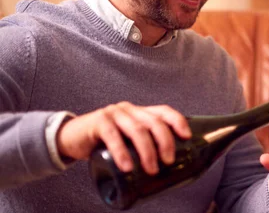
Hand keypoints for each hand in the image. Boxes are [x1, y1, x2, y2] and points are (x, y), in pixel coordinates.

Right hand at [56, 102, 190, 174]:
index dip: (178, 121)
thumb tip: (166, 169)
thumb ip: (141, 146)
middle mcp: (129, 109)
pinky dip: (122, 152)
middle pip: (154, 122)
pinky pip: (113, 136)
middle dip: (165, 142)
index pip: (164, 111)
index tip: (187, 137)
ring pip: (137, 130)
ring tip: (151, 169)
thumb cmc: (103, 142)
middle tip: (168, 161)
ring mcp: (114, 114)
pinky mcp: (98, 122)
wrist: (70, 138)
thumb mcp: (126, 141)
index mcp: (139, 112)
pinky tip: (127, 166)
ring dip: (147, 151)